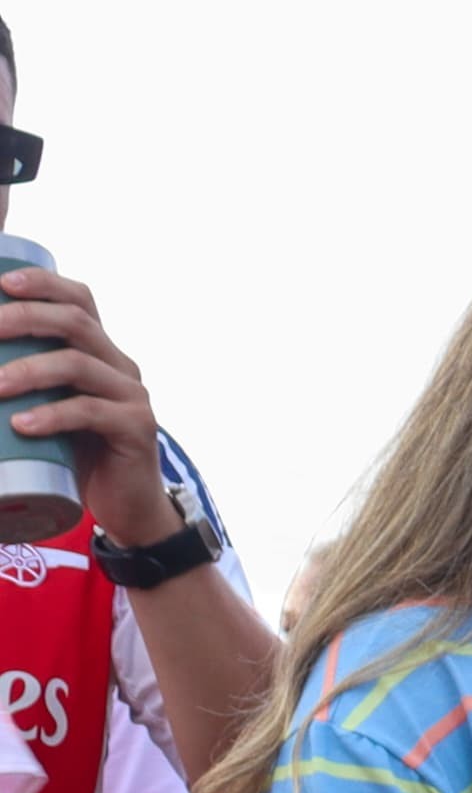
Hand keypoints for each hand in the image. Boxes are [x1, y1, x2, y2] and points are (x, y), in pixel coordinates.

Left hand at [0, 265, 180, 540]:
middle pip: (76, 322)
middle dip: (25, 318)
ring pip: (78, 365)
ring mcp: (133, 397)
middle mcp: (120, 367)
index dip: (43, 284)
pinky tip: (22, 424)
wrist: (129, 509)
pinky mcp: (137, 430)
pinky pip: (91, 412)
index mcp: (101, 353)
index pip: (79, 301)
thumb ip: (27, 382)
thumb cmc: (79, 455)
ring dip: (29, 371)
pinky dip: (52, 416)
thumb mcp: (51, 407)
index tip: (2, 283)